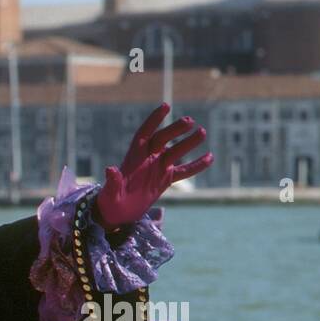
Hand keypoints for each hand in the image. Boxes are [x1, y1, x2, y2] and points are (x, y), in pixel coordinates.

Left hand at [94, 103, 213, 230]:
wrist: (117, 214)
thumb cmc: (109, 201)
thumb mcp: (109, 193)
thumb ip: (112, 181)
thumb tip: (110, 169)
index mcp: (133, 157)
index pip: (144, 133)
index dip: (154, 120)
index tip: (166, 106)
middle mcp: (147, 158)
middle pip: (163, 139)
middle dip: (175, 129)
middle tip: (189, 121)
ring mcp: (158, 167)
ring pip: (176, 152)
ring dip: (189, 143)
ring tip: (202, 132)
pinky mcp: (165, 179)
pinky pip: (183, 171)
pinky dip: (196, 165)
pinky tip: (210, 157)